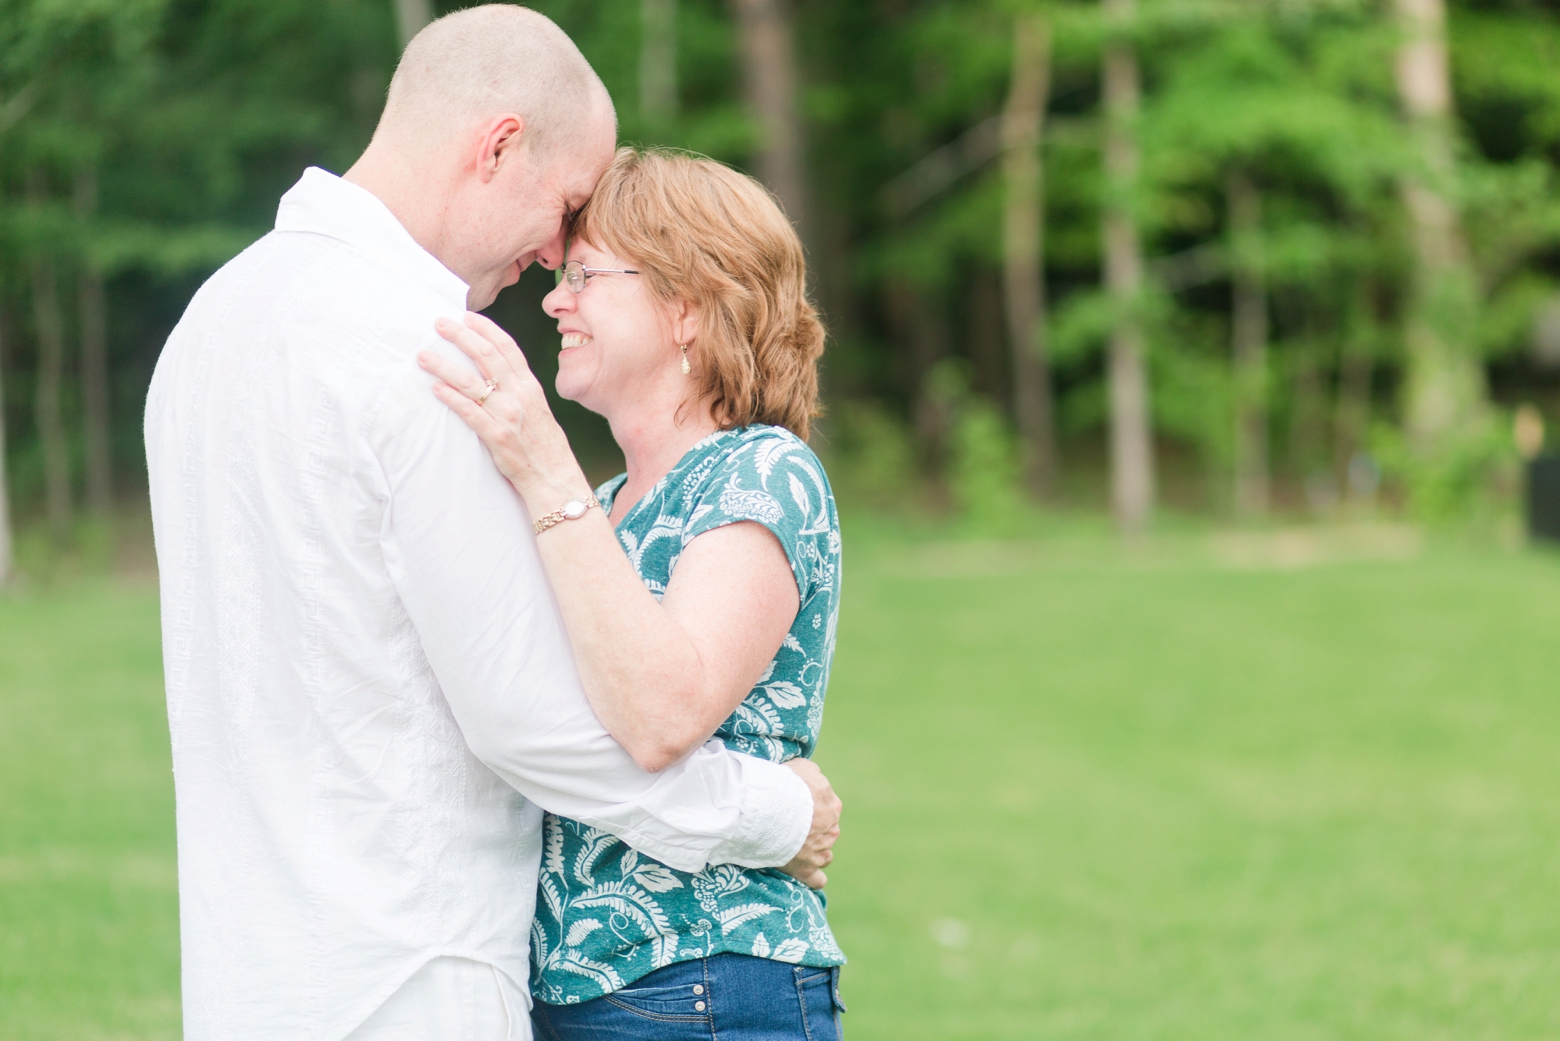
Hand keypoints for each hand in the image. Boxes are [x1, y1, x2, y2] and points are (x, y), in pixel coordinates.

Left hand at [419, 313, 589, 508]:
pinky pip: (470, 412)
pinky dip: (452, 398)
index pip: (508, 347)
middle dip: (460, 336)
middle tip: (439, 324)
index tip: (467, 316)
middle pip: (486, 356)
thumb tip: (496, 375)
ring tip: (424, 356)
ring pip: (471, 382)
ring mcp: (508, 415)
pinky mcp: (497, 436)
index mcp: (531, 386)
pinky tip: (436, 388)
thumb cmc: (544, 446)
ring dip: (444, 366)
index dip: (486, 328)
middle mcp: (520, 395)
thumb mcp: (538, 410)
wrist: (554, 477)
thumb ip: (519, 391)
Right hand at [780, 758, 840, 889]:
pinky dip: (813, 878)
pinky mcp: (805, 869)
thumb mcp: (803, 768)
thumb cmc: (786, 784)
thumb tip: (812, 779)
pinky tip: (806, 875)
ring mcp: (819, 851)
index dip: (812, 810)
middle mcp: (831, 831)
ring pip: (824, 855)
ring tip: (795, 850)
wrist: (772, 806)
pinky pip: (816, 880)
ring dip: (814, 853)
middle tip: (791, 827)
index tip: (797, 809)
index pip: (828, 810)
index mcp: (832, 807)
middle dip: (813, 832)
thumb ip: (812, 776)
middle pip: (826, 833)